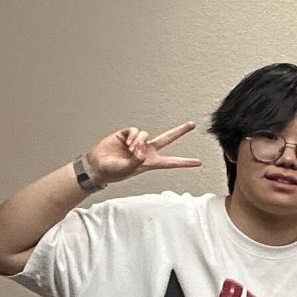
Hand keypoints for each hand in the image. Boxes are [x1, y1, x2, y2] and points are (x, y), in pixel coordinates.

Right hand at [85, 122, 199, 184]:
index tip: (199, 162)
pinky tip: (127, 143)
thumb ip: (136, 161)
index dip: (185, 163)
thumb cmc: (113, 171)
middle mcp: (146, 150)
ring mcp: (137, 142)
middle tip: (192, 125)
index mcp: (150, 162)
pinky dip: (132, 136)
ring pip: (146, 134)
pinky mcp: (126, 135)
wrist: (97, 166)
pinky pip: (135, 131)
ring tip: (131, 150)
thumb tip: (142, 151)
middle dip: (179, 131)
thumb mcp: (127, 170)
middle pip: (167, 139)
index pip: (171, 162)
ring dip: (139, 142)